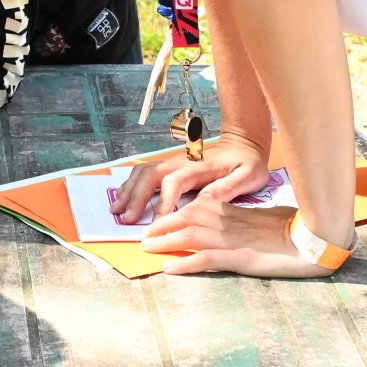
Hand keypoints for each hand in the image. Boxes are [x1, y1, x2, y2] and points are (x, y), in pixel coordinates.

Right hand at [111, 129, 273, 220]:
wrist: (243, 144)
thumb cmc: (248, 163)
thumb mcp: (250, 174)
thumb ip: (231, 186)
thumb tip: (208, 198)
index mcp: (198, 166)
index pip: (173, 182)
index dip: (164, 202)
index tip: (158, 222)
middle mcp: (180, 162)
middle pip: (150, 175)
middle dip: (136, 197)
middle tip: (127, 219)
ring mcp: (173, 163)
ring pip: (143, 172)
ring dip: (128, 190)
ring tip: (116, 211)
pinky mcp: (170, 167)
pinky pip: (144, 173)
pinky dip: (131, 185)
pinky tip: (123, 198)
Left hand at [141, 202, 337, 278]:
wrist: (314, 238)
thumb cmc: (293, 227)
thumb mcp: (264, 218)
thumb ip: (243, 219)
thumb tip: (228, 223)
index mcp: (234, 211)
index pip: (196, 207)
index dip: (174, 213)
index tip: (158, 220)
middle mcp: (229, 222)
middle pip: (186, 218)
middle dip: (161, 225)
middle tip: (143, 236)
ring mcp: (233, 239)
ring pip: (190, 235)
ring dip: (165, 241)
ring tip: (147, 248)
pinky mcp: (240, 258)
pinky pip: (206, 259)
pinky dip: (185, 262)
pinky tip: (170, 268)